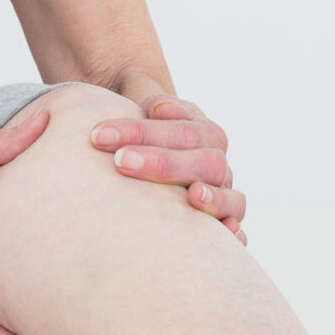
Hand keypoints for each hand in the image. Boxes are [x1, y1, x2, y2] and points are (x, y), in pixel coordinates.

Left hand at [88, 95, 247, 240]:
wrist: (152, 160)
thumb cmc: (137, 140)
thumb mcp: (140, 114)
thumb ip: (146, 102)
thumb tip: (157, 110)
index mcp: (201, 130)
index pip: (181, 129)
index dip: (141, 131)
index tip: (98, 135)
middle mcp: (215, 160)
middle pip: (205, 161)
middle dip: (163, 162)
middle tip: (120, 161)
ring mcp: (222, 192)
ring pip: (231, 195)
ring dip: (214, 197)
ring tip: (192, 195)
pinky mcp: (224, 220)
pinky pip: (237, 228)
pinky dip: (235, 232)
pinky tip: (226, 232)